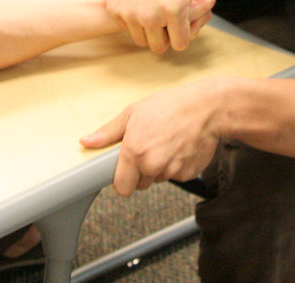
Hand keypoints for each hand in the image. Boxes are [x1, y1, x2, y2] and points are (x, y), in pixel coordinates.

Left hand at [79, 78, 226, 195]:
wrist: (207, 107)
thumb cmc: (172, 105)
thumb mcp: (134, 112)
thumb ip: (109, 132)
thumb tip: (87, 141)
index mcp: (135, 152)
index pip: (122, 188)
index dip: (123, 179)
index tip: (126, 170)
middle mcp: (152, 165)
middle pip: (141, 184)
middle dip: (143, 171)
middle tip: (151, 147)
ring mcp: (172, 171)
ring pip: (159, 178)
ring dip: (161, 167)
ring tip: (168, 143)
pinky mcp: (188, 173)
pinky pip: (176, 176)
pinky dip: (177, 165)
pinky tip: (180, 147)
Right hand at [106, 0, 210, 53]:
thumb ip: (204, 3)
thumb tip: (206, 18)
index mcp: (174, 9)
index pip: (180, 43)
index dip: (181, 37)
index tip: (179, 31)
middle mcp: (152, 16)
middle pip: (159, 47)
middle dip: (164, 38)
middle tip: (165, 26)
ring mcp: (131, 15)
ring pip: (142, 41)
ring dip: (148, 33)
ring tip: (152, 15)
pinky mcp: (116, 11)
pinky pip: (127, 30)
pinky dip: (133, 23)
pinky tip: (138, 6)